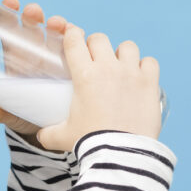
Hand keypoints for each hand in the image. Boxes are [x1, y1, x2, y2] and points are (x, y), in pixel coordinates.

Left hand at [0, 0, 69, 150]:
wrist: (48, 127)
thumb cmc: (23, 113)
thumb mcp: (10, 113)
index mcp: (17, 58)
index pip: (10, 32)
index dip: (9, 16)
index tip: (10, 2)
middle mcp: (37, 52)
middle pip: (34, 28)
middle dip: (34, 16)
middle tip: (33, 11)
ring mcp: (57, 57)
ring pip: (57, 35)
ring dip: (57, 26)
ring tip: (57, 24)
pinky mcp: (75, 64)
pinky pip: (78, 48)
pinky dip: (78, 40)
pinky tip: (78, 36)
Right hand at [34, 23, 162, 152]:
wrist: (120, 154)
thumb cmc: (90, 143)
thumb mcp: (62, 136)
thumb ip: (48, 133)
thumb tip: (39, 135)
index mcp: (84, 75)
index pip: (74, 40)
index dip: (72, 36)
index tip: (73, 41)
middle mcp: (108, 68)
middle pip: (99, 39)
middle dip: (95, 46)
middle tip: (95, 60)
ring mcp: (131, 74)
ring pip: (127, 46)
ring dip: (122, 54)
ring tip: (120, 68)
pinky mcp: (150, 83)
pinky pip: (150, 62)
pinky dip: (145, 67)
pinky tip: (140, 78)